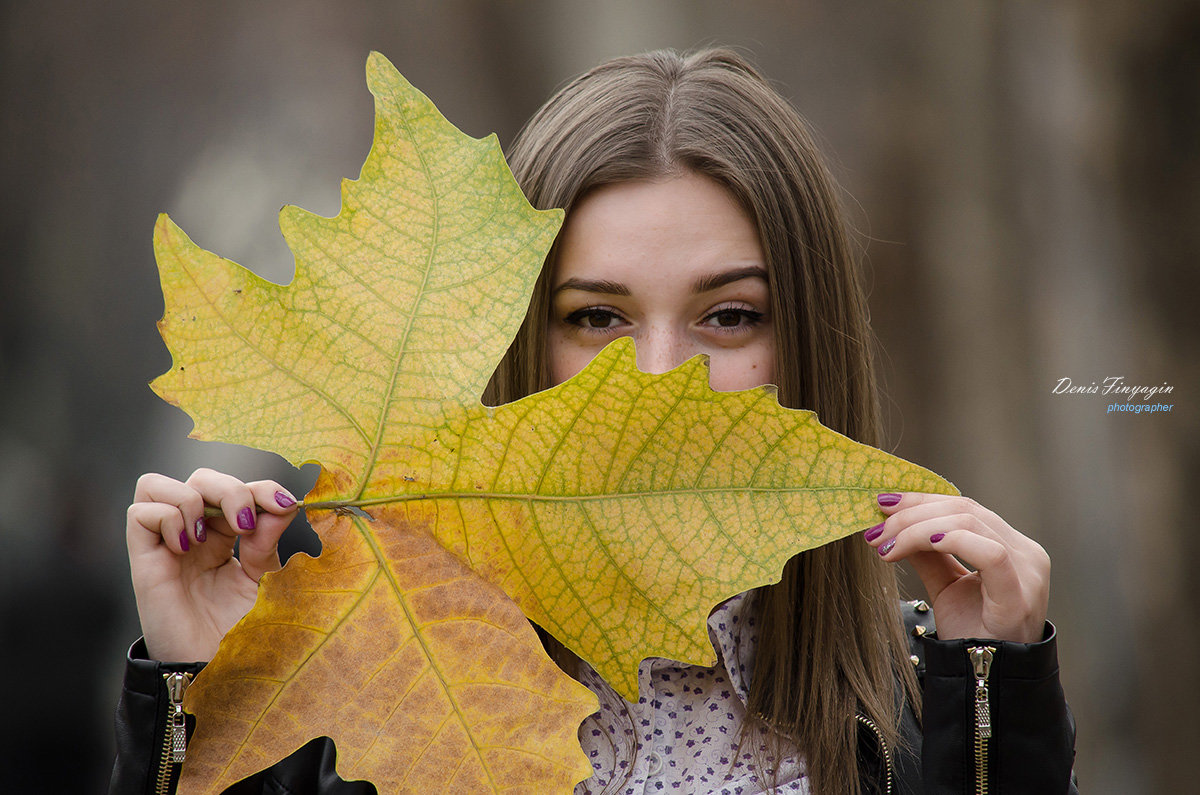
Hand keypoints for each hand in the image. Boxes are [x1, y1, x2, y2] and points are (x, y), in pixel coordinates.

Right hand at [126, 468, 298, 660]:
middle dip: (230, 489)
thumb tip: (282, 502)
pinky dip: (167, 518)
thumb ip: (270, 540)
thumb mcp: (265, 579)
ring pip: (155, 485)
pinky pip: (139, 514)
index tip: (285, 505)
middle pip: (199, 478)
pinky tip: (187, 548)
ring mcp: (166, 545)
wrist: (216, 668)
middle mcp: (194, 535)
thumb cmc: (241, 630)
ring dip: (191, 498)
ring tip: (208, 536)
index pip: (236, 488)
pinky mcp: (145, 561)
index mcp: (226, 536)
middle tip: (246, 524)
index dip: (261, 488)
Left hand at [864, 493, 1049, 643]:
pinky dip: (952, 539)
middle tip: (876, 530)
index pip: (964, 506)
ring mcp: (1028, 572)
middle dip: (912, 514)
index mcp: (1011, 546)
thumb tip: (893, 523)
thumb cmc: (972, 634)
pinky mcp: (1020, 595)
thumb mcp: (944, 585)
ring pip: (970, 523)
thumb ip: (927, 553)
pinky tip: (924, 542)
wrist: (988, 679)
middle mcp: (1025, 553)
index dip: (921, 500)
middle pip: (964, 509)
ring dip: (918, 528)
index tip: (882, 504)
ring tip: (886, 545)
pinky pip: (990, 552)